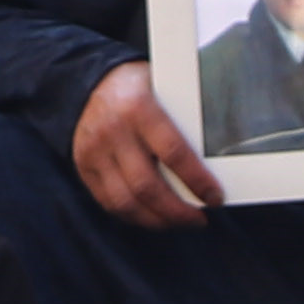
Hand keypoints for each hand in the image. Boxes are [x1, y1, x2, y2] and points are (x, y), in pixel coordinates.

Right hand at [72, 58, 223, 227]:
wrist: (92, 81)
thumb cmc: (141, 88)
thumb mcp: (165, 90)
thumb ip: (185, 119)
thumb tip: (220, 160)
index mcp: (139, 106)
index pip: (173, 153)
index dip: (197, 181)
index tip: (215, 198)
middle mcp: (113, 130)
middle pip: (148, 186)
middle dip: (178, 212)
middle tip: (199, 219)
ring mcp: (94, 150)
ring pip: (126, 202)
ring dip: (157, 220)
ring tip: (179, 222)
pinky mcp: (83, 166)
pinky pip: (109, 203)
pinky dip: (135, 217)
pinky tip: (154, 217)